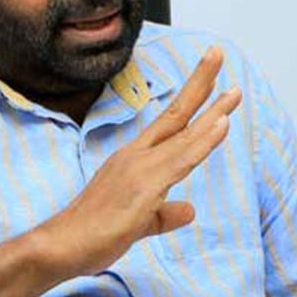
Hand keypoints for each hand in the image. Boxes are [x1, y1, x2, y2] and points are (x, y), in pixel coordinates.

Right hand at [34, 46, 241, 276]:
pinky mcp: (145, 186)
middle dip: (201, 83)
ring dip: (213, 110)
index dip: (192, 99)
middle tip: (218, 52)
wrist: (62, 244)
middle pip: (176, 114)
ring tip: (234, 90)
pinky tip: (221, 124)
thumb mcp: (138, 221)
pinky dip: (203, 140)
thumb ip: (164, 213)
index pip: (169, 122)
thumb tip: (187, 210)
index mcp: (134, 159)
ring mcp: (141, 167)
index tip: (212, 77)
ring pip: (184, 134)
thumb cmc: (92, 233)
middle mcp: (138, 155)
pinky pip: (182, 159)